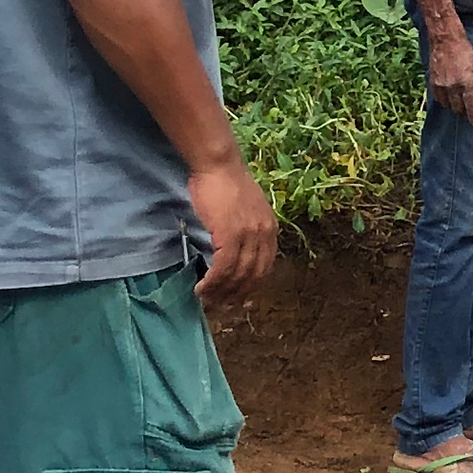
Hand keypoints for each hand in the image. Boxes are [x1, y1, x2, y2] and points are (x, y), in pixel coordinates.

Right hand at [191, 156, 278, 302]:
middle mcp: (264, 234)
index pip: (265, 267)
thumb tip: (236, 251)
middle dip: (237, 295)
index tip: (241, 300)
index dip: (252, 287)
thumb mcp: (245, 210)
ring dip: (221, 291)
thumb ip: (246, 230)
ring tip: (207, 300)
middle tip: (221, 307)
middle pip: (253, 275)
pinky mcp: (231, 233)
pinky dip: (213, 281)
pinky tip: (202, 288)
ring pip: (238, 274)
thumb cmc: (226, 184)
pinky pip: (223, 267)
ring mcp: (249, 234)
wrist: (218, 165)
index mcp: (270, 229)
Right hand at [425, 27, 472, 122]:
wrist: (446, 42)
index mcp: (468, 83)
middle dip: (464, 110)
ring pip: (448, 105)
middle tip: (467, 107)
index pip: (471, 106)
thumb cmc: (466, 53)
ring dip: (454, 105)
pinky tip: (450, 95)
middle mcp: (454, 87)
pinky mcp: (432, 84)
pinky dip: (445, 100)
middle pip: (459, 109)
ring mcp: (441, 86)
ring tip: (459, 99)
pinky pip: (439, 100)